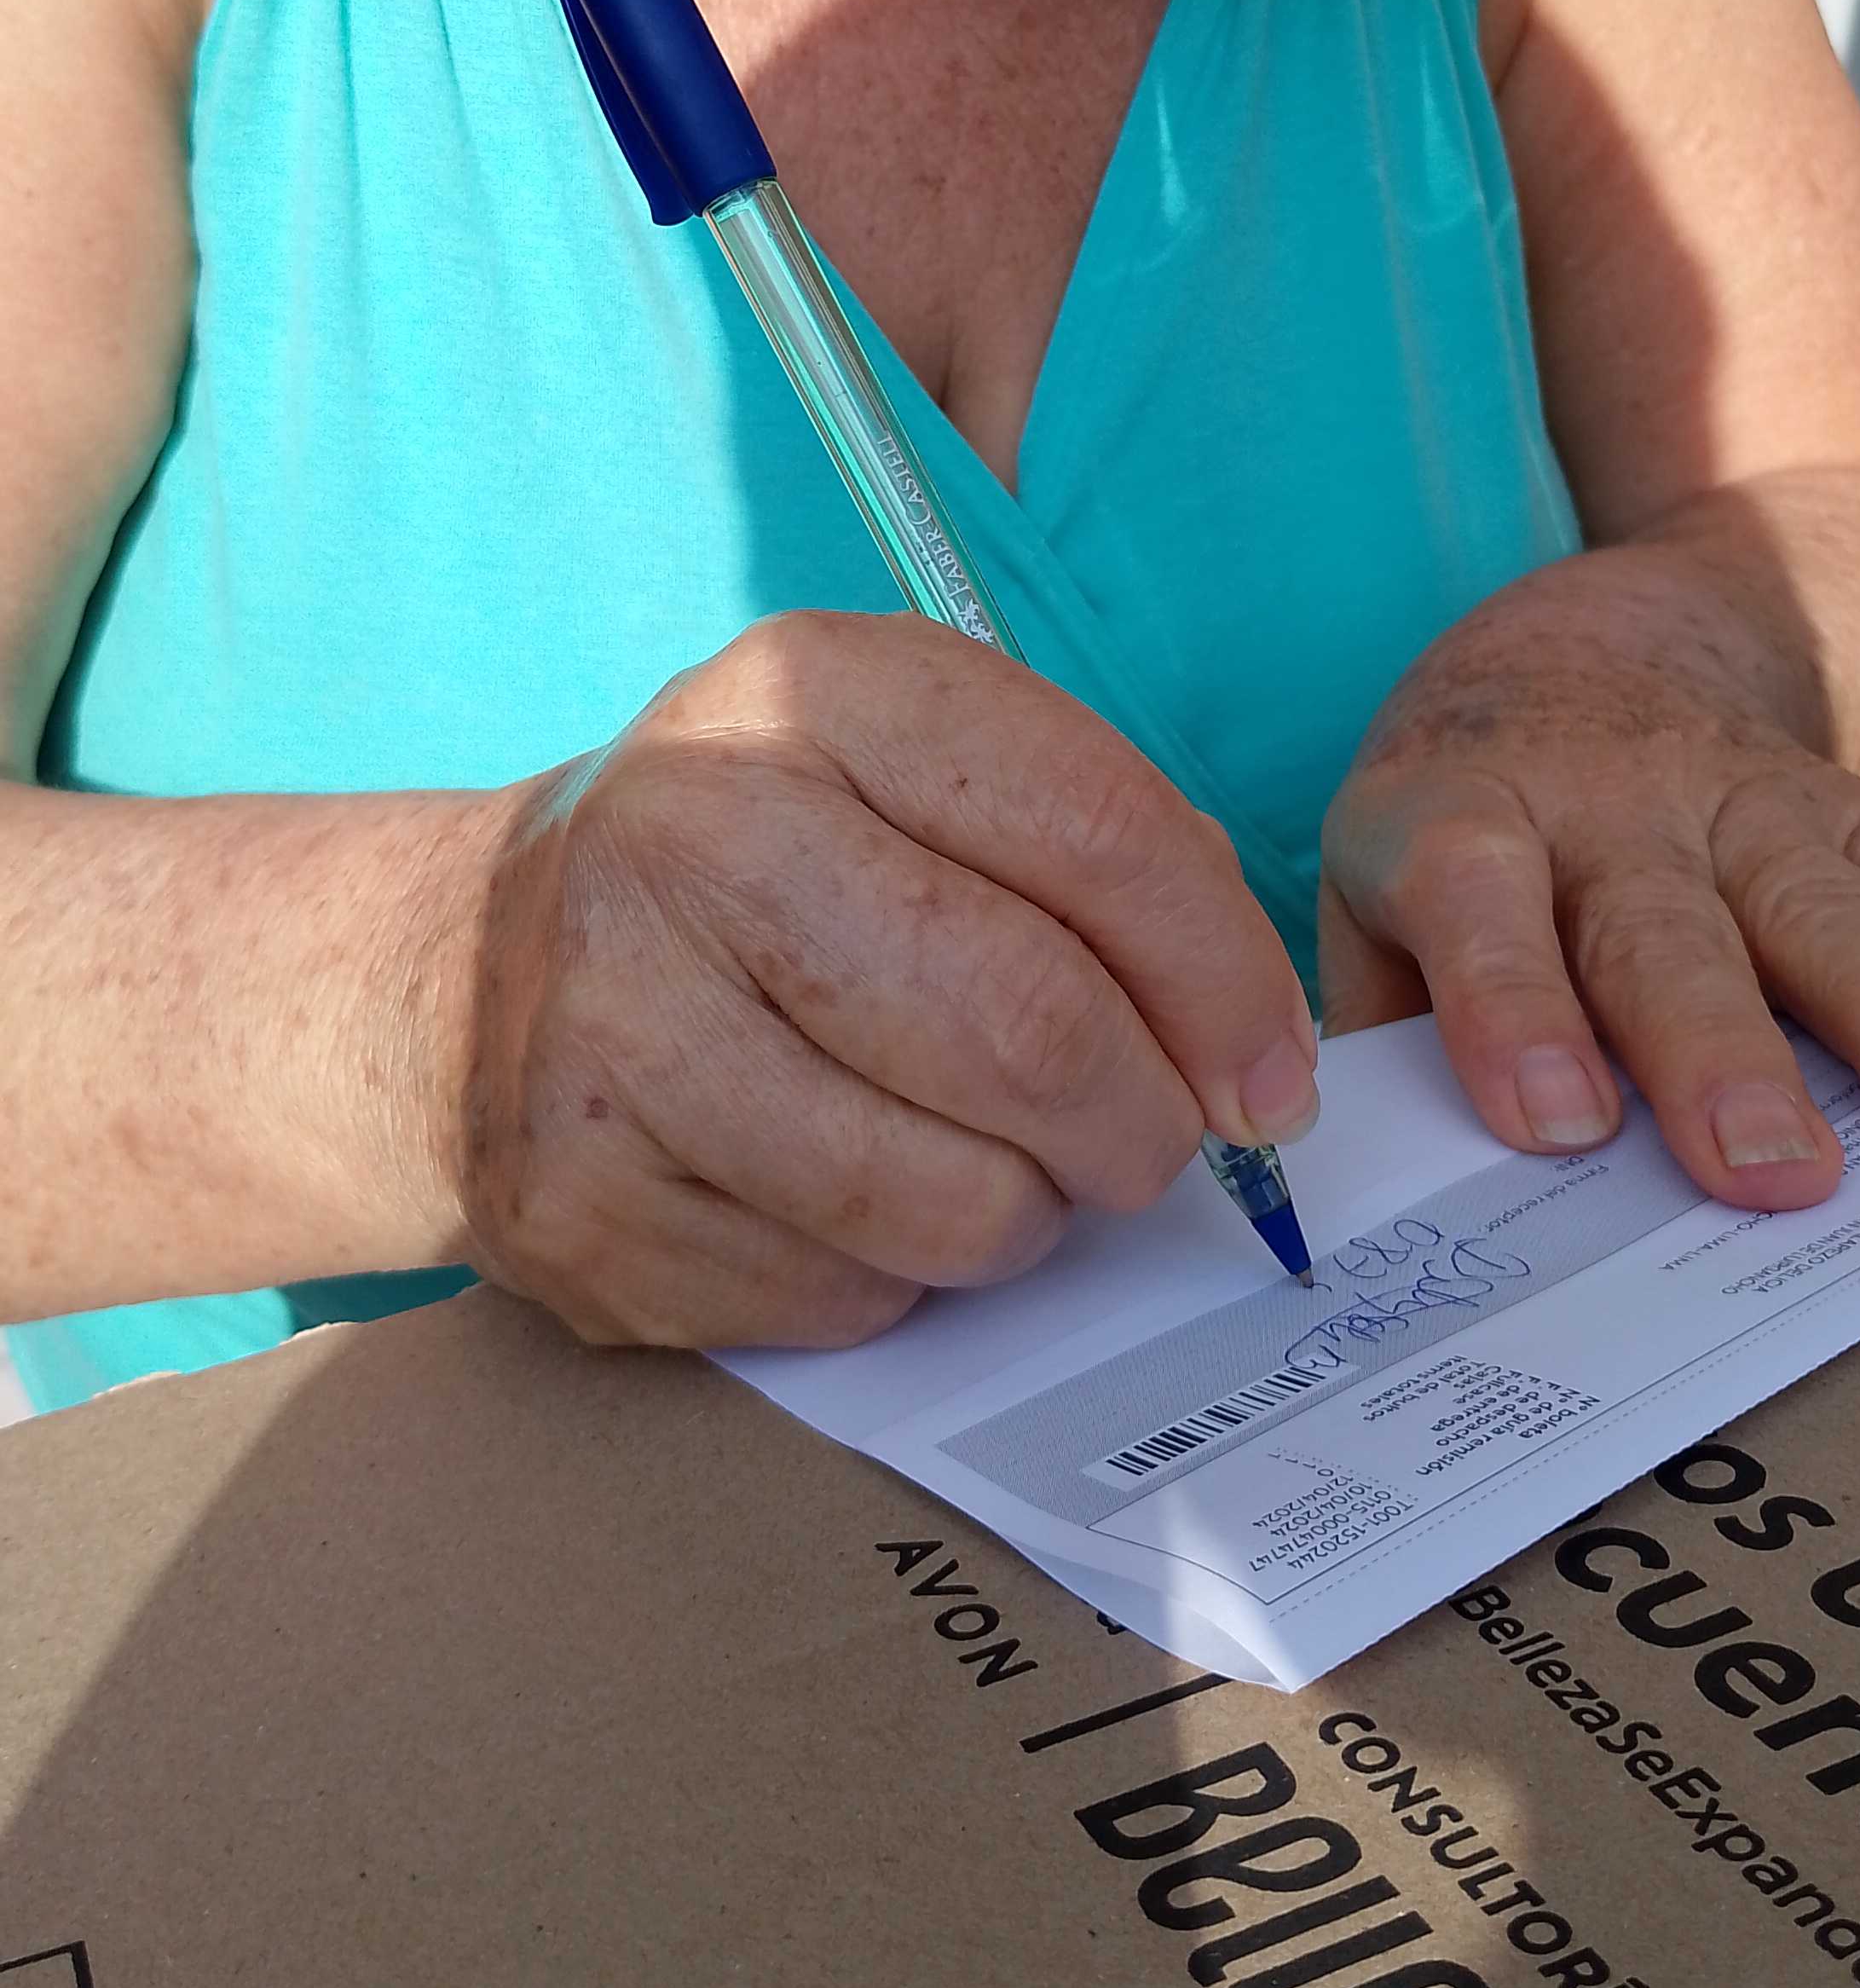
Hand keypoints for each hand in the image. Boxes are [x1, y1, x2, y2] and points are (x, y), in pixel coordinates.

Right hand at [464, 612, 1318, 1348]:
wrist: (464, 973)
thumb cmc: (766, 867)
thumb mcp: (915, 773)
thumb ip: (1103, 859)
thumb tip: (1256, 1062)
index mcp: (811, 689)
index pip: (1095, 830)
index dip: (1223, 978)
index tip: (1268, 1074)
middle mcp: (696, 832)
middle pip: (1028, 1028)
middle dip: (1138, 1125)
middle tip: (1142, 1146)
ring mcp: (617, 1023)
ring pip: (943, 1200)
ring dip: (1024, 1219)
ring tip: (998, 1171)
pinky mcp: (582, 1200)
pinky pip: (840, 1299)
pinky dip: (895, 1281)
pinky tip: (850, 1203)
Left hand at [1320, 583, 1859, 1207]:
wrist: (1594, 651)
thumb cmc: (1466, 824)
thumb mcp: (1373, 890)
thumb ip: (1388, 1027)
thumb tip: (1409, 1181)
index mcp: (1459, 814)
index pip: (1474, 897)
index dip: (1511, 1004)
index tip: (1555, 1121)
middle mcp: (1605, 803)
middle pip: (1662, 930)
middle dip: (1714, 1053)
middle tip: (1759, 1163)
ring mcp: (1739, 800)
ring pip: (1814, 905)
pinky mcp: (1844, 810)